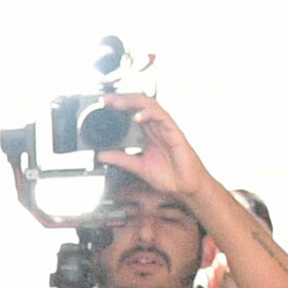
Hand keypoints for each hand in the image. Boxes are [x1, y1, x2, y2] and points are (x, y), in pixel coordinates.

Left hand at [101, 95, 219, 212]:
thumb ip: (121, 160)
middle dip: (122, 99)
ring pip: (150, 106)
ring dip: (133, 102)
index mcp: (148, 133)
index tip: (104, 105)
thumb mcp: (139, 167)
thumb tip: (102, 155)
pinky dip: (149, 114)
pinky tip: (138, 117)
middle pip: (139, 105)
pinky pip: (162, 117)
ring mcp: (166, 128)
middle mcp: (156, 127)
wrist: (185, 188)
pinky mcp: (175, 132)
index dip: (119, 106)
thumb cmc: (170, 177)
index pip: (132, 113)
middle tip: (107, 100)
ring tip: (118, 104)